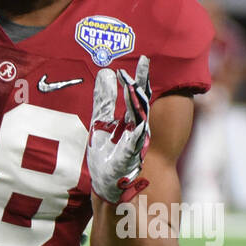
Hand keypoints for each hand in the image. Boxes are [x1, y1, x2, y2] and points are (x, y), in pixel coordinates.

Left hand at [87, 55, 150, 203]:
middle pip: (141, 103)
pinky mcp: (128, 161)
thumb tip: (105, 73)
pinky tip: (137, 126)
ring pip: (139, 121)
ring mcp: (134, 145)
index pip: (136, 96)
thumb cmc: (107, 155)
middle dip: (142, 85)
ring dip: (137, 105)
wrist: (106, 186)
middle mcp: (136, 130)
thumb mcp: (100, 123)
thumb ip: (104, 101)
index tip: (143, 59)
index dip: (138, 78)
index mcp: (130, 121)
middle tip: (145, 64)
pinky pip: (132, 147)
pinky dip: (135, 137)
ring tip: (134, 86)